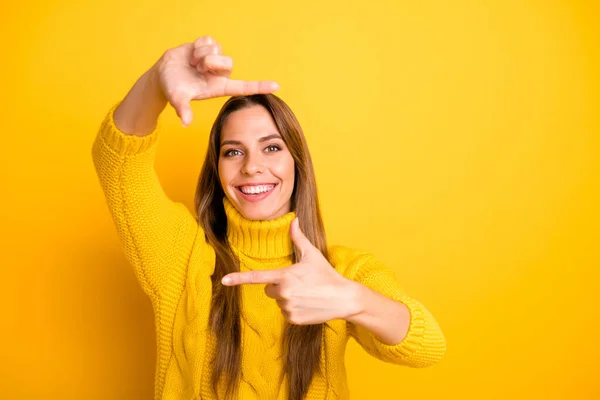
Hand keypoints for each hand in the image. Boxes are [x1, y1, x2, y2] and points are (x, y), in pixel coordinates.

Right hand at [156, 36, 278, 126]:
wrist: (163, 74)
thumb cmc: (173, 89)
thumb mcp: (177, 99)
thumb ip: (183, 109)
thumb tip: (185, 123)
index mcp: (219, 87)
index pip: (243, 87)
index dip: (259, 86)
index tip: (277, 86)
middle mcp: (220, 74)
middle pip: (228, 62)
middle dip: (210, 62)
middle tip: (197, 69)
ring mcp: (216, 59)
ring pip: (217, 49)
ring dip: (200, 54)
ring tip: (192, 64)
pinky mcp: (209, 46)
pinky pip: (209, 40)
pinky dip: (197, 46)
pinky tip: (191, 54)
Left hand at [221, 218, 360, 324]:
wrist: (344, 298)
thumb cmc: (327, 274)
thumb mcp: (312, 255)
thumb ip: (298, 238)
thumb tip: (294, 220)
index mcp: (285, 276)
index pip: (257, 277)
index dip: (239, 278)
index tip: (224, 280)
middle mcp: (284, 293)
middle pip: (269, 290)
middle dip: (279, 286)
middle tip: (298, 283)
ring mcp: (288, 308)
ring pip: (278, 301)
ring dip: (287, 298)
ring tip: (306, 294)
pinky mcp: (293, 319)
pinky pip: (285, 313)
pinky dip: (294, 309)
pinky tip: (308, 304)